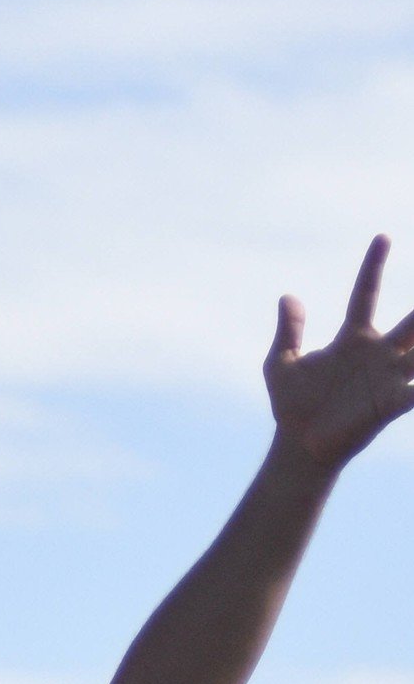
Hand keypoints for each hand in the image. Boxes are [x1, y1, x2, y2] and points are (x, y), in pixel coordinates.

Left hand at [265, 235, 413, 470]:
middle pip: (412, 320)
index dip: (373, 266)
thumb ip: (288, 331)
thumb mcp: (281, 364)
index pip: (366, 294)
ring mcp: (387, 378)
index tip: (382, 237)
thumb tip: (288, 297)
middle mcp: (377, 353)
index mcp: (352, 338)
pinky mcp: (389, 404)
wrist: (296, 446)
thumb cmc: (291, 406)